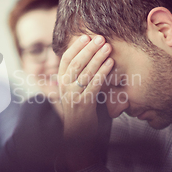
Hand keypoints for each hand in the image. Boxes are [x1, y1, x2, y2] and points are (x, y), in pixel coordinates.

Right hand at [57, 35, 113, 171]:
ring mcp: (72, 96)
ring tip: (108, 47)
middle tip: (100, 38)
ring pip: (85, 72)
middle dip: (88, 49)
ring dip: (97, 58)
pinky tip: (110, 64)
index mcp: (61, 81)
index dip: (75, 47)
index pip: (65, 59)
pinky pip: (94, 84)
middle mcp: (64, 87)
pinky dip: (102, 72)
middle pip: (75, 63)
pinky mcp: (83, 104)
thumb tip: (90, 54)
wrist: (78, 135)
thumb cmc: (80, 108)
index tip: (86, 37)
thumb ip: (79, 75)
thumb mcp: (76, 89)